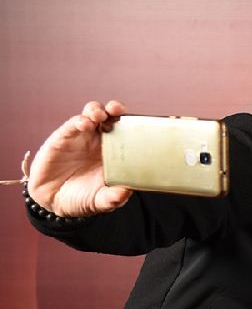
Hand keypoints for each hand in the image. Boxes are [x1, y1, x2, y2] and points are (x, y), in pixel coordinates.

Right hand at [28, 101, 131, 216]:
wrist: (52, 200)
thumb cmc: (81, 197)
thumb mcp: (100, 200)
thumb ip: (113, 197)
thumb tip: (127, 192)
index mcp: (115, 151)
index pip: (128, 130)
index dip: (133, 122)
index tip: (141, 120)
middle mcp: (100, 140)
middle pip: (111, 116)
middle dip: (116, 108)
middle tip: (118, 109)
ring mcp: (82, 137)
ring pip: (91, 114)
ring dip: (97, 110)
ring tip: (99, 115)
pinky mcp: (63, 138)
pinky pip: (72, 124)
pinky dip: (78, 121)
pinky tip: (83, 124)